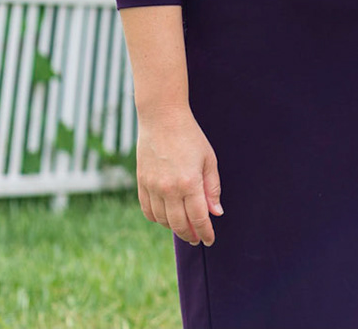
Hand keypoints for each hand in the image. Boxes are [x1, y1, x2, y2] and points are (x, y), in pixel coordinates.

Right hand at [135, 107, 222, 244]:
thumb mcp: (208, 160)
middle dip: (190, 235)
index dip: (206, 232)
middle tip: (197, 238)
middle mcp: (169, 188)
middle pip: (179, 224)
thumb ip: (212, 188)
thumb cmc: (190, 136)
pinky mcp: (141, 182)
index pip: (199, 218)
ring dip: (174, 227)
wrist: (162, 118)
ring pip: (162, 220)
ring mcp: (152, 186)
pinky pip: (147, 210)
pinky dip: (157, 218)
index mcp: (189, 183)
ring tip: (183, 227)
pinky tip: (166, 217)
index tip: (210, 240)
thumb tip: (215, 213)